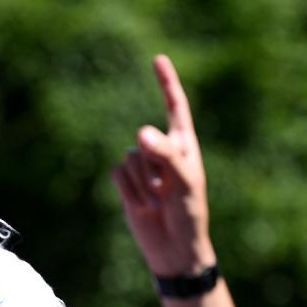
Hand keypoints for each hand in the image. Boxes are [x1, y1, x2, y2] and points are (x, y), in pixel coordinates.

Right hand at [113, 55, 216, 276]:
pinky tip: (143, 206)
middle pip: (144, 140)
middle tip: (167, 190)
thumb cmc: (188, 213)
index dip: (166, 82)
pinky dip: (129, 191)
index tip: (158, 59)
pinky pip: (117, 173)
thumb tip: (141, 132)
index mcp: (184, 145)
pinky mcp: (126, 182)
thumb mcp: (184, 182)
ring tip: (158, 201)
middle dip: (152, 166)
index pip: (174, 106)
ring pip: (128, 157)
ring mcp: (143, 166)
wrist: (173, 247)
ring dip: (142, 183)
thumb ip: (166, 154)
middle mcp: (162, 150)